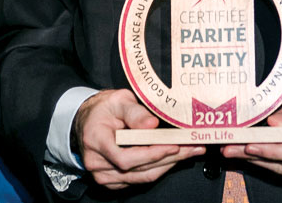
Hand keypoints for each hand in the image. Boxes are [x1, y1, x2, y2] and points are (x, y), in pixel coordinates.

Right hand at [74, 89, 204, 188]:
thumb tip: (152, 124)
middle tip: (193, 147)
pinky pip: (140, 179)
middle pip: (137, 169)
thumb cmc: (105, 108)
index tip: (174, 145)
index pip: (125, 157)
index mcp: (96, 140)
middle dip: (169, 158)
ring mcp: (103, 175)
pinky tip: (174, 158)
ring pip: (142, 176)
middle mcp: (97, 163)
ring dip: (168, 165)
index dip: (151, 154)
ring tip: (190, 152)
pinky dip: (159, 168)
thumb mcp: (118, 100)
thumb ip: (135, 112)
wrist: (88, 120)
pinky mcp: (112, 181)